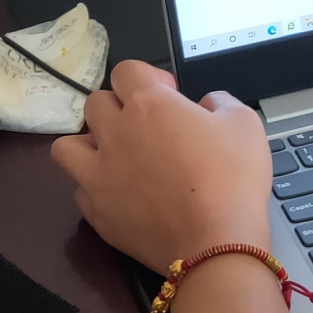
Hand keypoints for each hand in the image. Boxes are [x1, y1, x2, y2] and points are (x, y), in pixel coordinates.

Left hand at [51, 60, 272, 271]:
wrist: (216, 242)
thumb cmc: (232, 179)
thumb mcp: (245, 124)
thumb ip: (221, 102)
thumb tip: (207, 105)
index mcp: (149, 104)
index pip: (126, 70)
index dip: (149, 77)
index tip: (170, 96)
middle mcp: (115, 133)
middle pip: (95, 103)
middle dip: (119, 108)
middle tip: (146, 127)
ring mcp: (99, 175)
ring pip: (67, 146)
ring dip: (89, 145)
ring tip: (115, 157)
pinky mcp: (96, 212)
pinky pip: (80, 190)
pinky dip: (97, 188)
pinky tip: (121, 194)